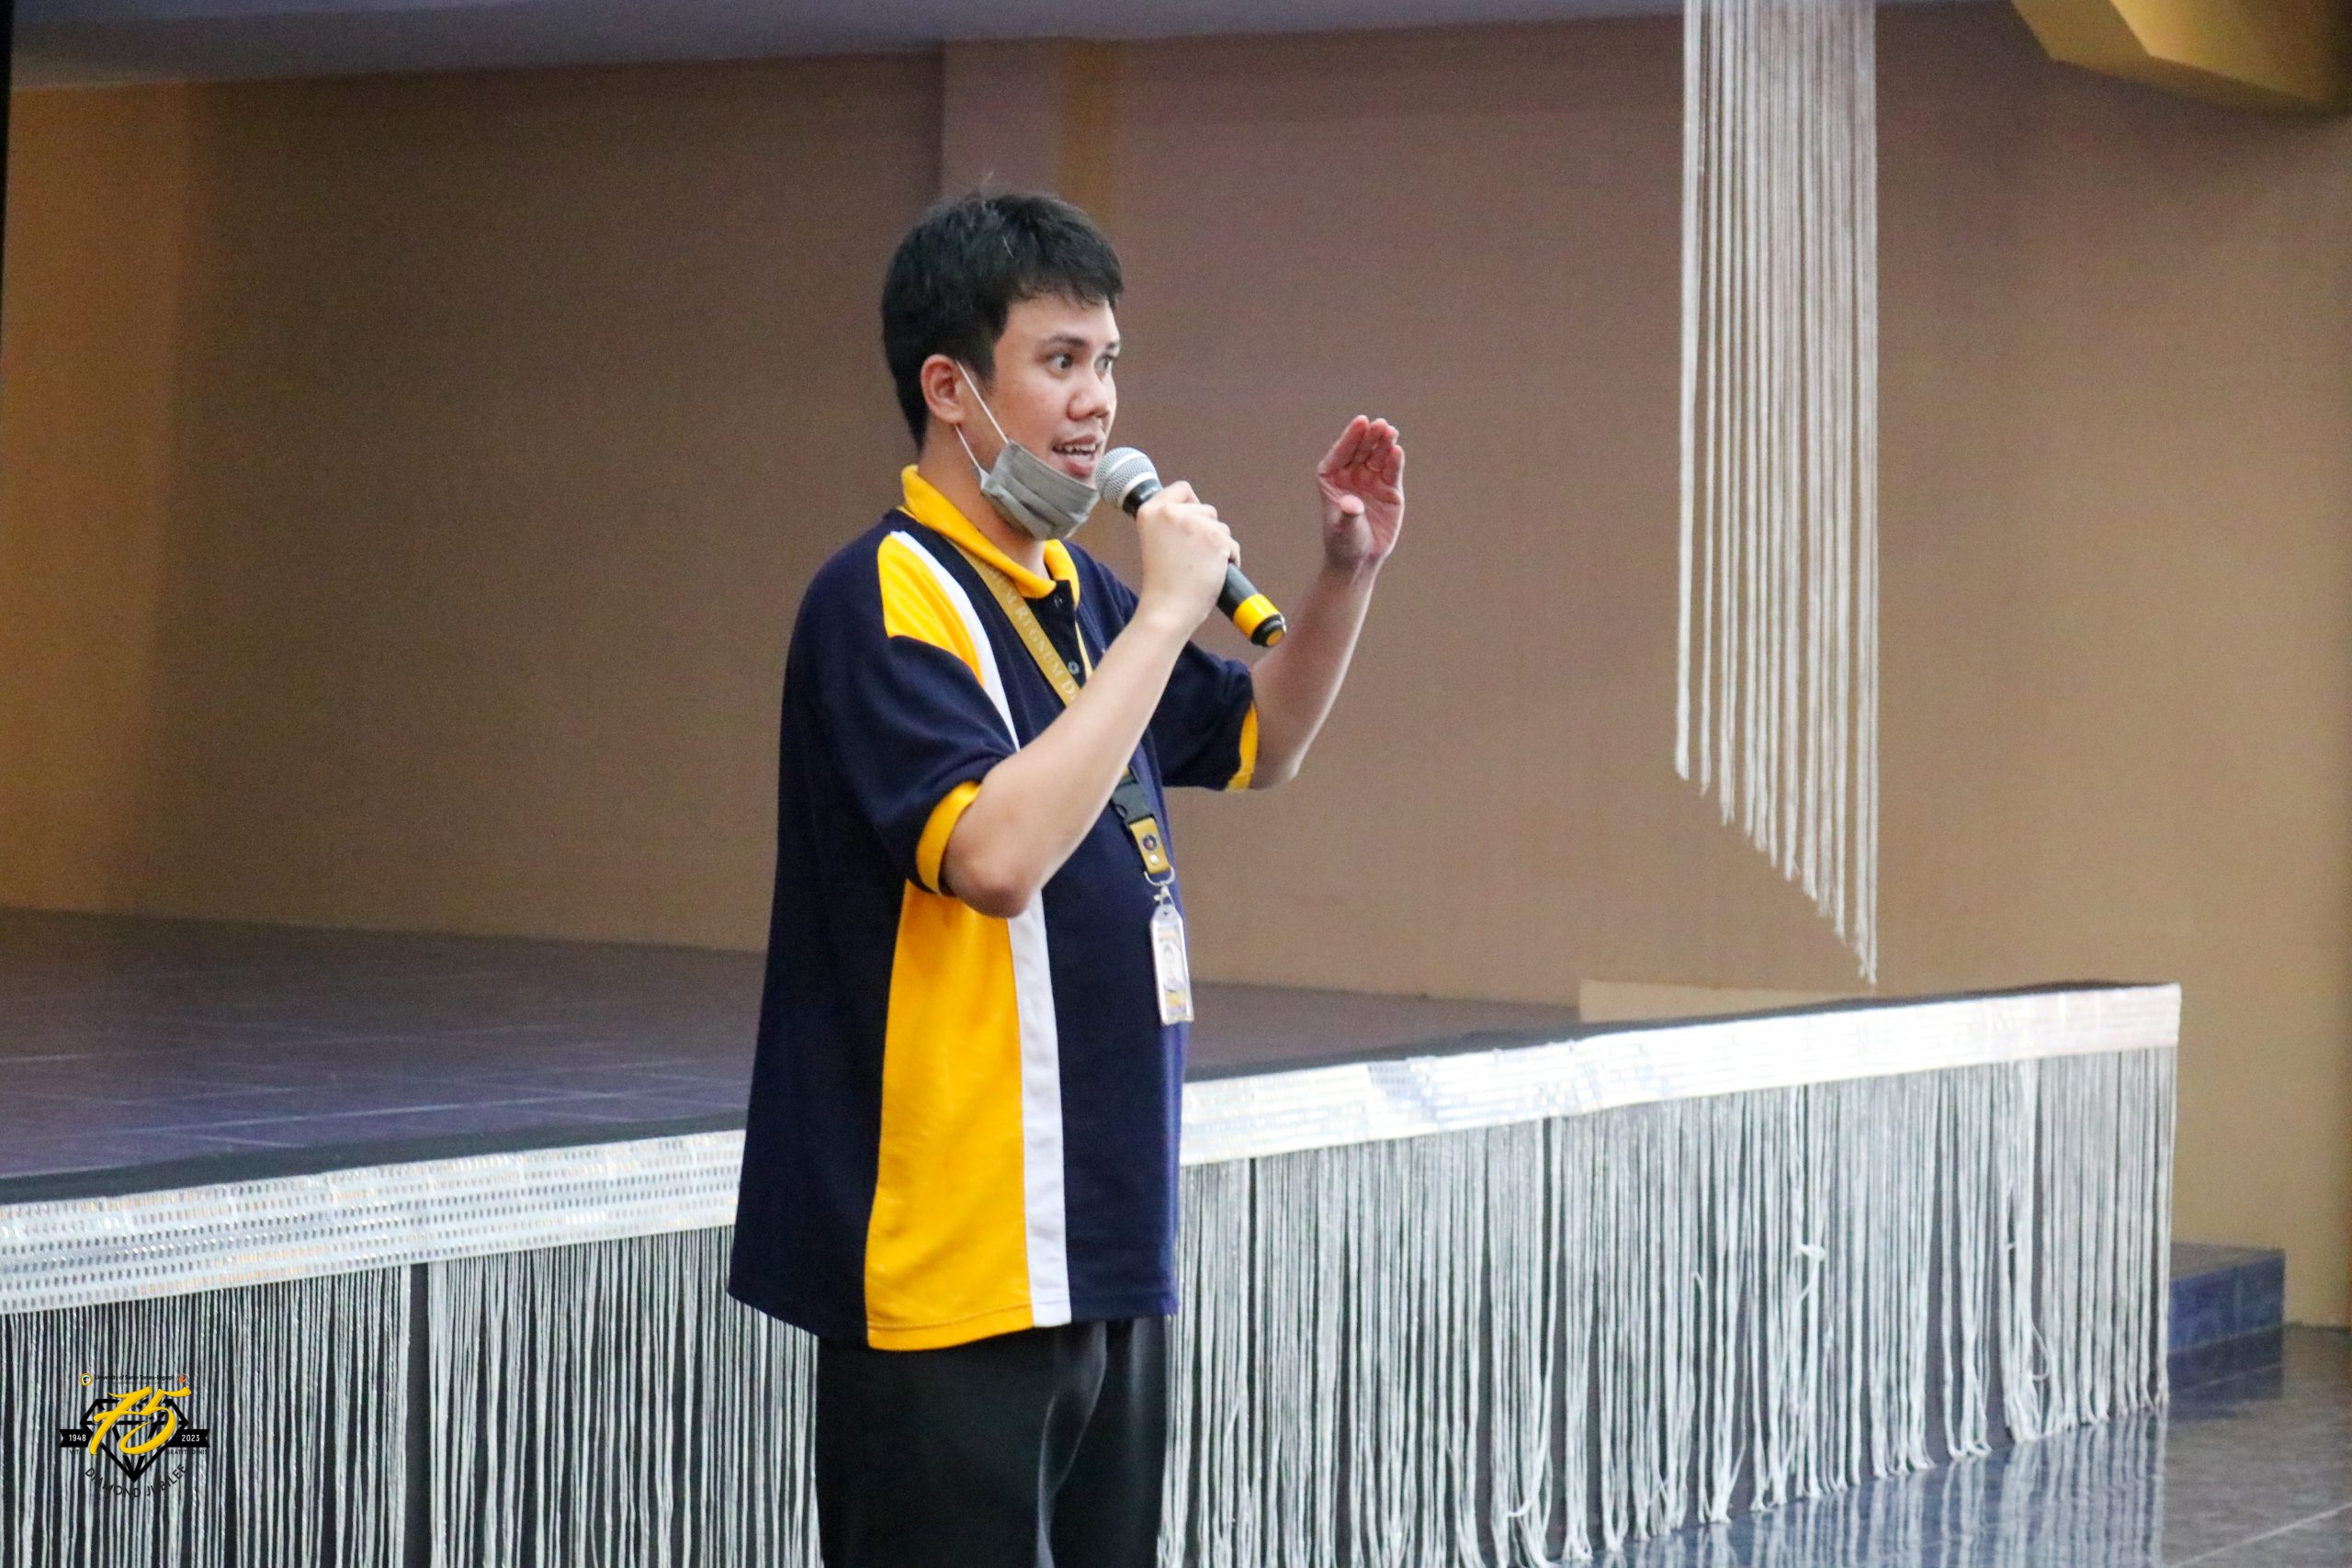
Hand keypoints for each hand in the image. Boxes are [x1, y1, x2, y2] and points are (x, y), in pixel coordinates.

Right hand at [1133, 480, 1236, 632]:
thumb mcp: (1155, 542)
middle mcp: (1170, 512)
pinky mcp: (1215, 538)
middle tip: (1193, 557)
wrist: (1167, 610)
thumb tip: (1197, 515)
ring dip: (1218, 545)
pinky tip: (1213, 574)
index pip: (1182, 489)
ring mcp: (1194, 524)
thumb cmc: (1162, 584)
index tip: (1193, 520)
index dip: (1192, 504)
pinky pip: (1232, 545)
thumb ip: (1170, 524)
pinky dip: (1229, 560)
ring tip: (1200, 567)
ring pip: (1222, 527)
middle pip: (1206, 509)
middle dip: (1207, 530)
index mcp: (1150, 511)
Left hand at [1315, 416, 1405, 571]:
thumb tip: (1351, 503)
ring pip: (1378, 456)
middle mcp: (1351, 475)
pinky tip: (1397, 451)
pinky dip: (1395, 461)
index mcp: (1331, 478)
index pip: (1340, 453)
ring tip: (1391, 432)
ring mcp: (1371, 480)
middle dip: (1370, 437)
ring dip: (1384, 444)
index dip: (1350, 437)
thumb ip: (1348, 514)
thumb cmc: (1344, 542)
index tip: (1360, 422)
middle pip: (1361, 450)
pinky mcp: (1389, 489)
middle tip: (1380, 424)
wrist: (1361, 559)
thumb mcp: (1344, 529)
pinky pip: (1391, 471)